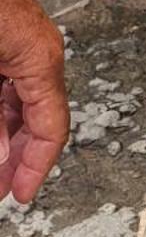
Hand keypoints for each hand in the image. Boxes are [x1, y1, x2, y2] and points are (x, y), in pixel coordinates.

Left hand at [0, 0, 69, 203]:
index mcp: (40, 61)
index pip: (50, 129)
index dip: (34, 168)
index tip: (17, 196)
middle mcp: (39, 55)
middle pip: (35, 121)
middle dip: (14, 159)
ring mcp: (22, 46)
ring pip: (17, 106)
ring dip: (3, 137)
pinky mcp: (6, 40)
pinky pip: (5, 87)